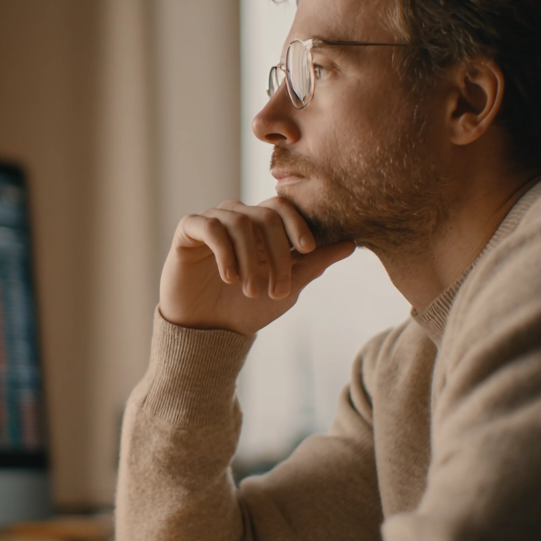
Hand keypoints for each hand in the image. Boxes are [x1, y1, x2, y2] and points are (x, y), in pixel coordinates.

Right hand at [159, 197, 354, 335]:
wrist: (208, 332)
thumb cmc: (247, 309)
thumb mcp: (287, 288)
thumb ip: (315, 263)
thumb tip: (351, 243)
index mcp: (262, 228)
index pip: (283, 208)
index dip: (297, 223)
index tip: (308, 250)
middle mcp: (238, 218)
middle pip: (266, 215)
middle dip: (277, 253)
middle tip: (277, 289)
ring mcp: (213, 221)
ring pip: (240, 221)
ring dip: (250, 259)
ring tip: (250, 291)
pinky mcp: (189, 230)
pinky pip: (210, 226)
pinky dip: (224, 252)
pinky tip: (229, 278)